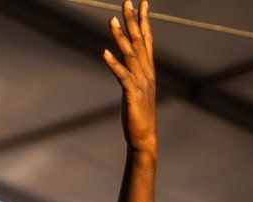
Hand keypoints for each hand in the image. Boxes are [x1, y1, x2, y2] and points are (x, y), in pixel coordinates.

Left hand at [102, 0, 156, 152]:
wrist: (144, 136)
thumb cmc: (138, 113)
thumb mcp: (136, 88)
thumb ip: (133, 72)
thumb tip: (126, 58)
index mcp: (148, 69)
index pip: (147, 39)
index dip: (144, 20)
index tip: (142, 2)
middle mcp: (146, 72)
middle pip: (139, 41)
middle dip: (133, 20)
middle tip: (126, 1)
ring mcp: (141, 82)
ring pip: (130, 55)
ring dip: (120, 37)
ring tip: (112, 20)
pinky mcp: (132, 94)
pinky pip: (122, 76)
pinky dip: (113, 64)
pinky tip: (104, 53)